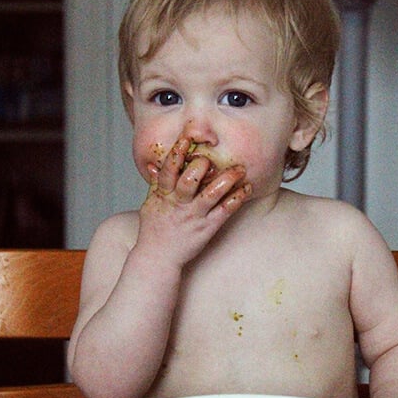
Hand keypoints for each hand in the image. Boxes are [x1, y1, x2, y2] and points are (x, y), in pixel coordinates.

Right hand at [138, 135, 250, 264]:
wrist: (158, 259)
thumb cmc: (154, 231)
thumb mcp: (150, 205)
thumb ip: (155, 185)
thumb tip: (154, 166)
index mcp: (163, 195)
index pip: (169, 170)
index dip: (177, 153)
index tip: (186, 138)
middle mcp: (179, 204)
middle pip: (189, 180)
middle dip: (201, 166)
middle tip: (212, 156)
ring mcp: (194, 216)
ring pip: (211, 194)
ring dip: (226, 180)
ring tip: (239, 168)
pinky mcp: (207, 228)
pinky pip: (224, 211)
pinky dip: (236, 199)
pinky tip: (246, 188)